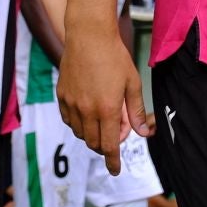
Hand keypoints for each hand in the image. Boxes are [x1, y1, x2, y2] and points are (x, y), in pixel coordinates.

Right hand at [58, 26, 148, 174]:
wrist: (88, 36)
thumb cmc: (114, 57)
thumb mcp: (132, 83)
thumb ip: (136, 111)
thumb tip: (144, 133)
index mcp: (107, 109)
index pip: (110, 145)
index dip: (112, 161)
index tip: (115, 170)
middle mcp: (87, 110)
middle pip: (94, 142)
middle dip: (106, 145)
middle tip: (116, 129)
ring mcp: (71, 104)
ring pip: (80, 133)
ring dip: (92, 134)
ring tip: (102, 117)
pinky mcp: (61, 96)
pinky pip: (68, 120)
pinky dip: (78, 123)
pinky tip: (86, 112)